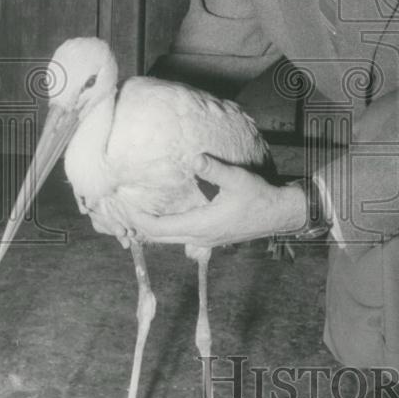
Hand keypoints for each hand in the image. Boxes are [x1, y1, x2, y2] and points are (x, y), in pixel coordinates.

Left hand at [129, 154, 307, 247]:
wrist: (280, 214)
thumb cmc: (260, 196)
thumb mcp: (238, 179)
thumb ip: (214, 169)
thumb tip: (193, 157)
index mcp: (200, 225)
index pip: (157, 228)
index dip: (136, 218)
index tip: (120, 205)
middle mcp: (198, 237)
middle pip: (157, 237)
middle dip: (136, 224)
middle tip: (119, 208)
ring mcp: (204, 240)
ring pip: (168, 238)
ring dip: (150, 227)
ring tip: (134, 211)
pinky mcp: (210, 237)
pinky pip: (179, 236)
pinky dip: (165, 228)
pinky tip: (162, 214)